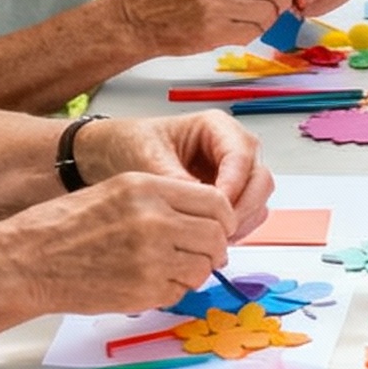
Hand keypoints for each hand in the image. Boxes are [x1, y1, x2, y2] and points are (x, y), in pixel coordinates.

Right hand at [3, 171, 238, 315]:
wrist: (29, 260)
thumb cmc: (66, 225)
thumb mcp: (118, 190)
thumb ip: (165, 199)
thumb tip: (209, 216)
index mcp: (148, 188)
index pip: (215, 201)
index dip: (223, 217)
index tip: (218, 226)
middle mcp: (154, 221)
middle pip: (215, 236)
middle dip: (214, 247)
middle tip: (203, 252)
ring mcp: (151, 258)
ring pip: (202, 267)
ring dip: (195, 270)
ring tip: (171, 267)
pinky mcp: (144, 290)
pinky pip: (180, 291)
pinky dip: (173, 288)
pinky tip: (150, 280)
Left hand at [73, 113, 272, 235]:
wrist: (108, 157)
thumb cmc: (127, 145)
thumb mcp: (147, 158)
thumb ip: (176, 180)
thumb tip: (201, 205)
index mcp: (216, 128)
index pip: (242, 156)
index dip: (234, 186)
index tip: (216, 211)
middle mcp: (230, 149)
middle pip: (259, 180)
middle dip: (243, 208)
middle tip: (219, 232)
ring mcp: (232, 174)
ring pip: (257, 200)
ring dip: (241, 222)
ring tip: (213, 239)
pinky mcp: (226, 196)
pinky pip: (245, 215)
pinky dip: (235, 229)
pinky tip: (211, 240)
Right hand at [121, 0, 297, 52]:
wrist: (135, 20)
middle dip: (283, 0)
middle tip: (278, 7)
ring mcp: (212, 4)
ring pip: (268, 11)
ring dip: (268, 19)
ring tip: (253, 19)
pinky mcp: (211, 31)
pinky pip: (253, 32)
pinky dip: (253, 33)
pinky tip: (239, 30)